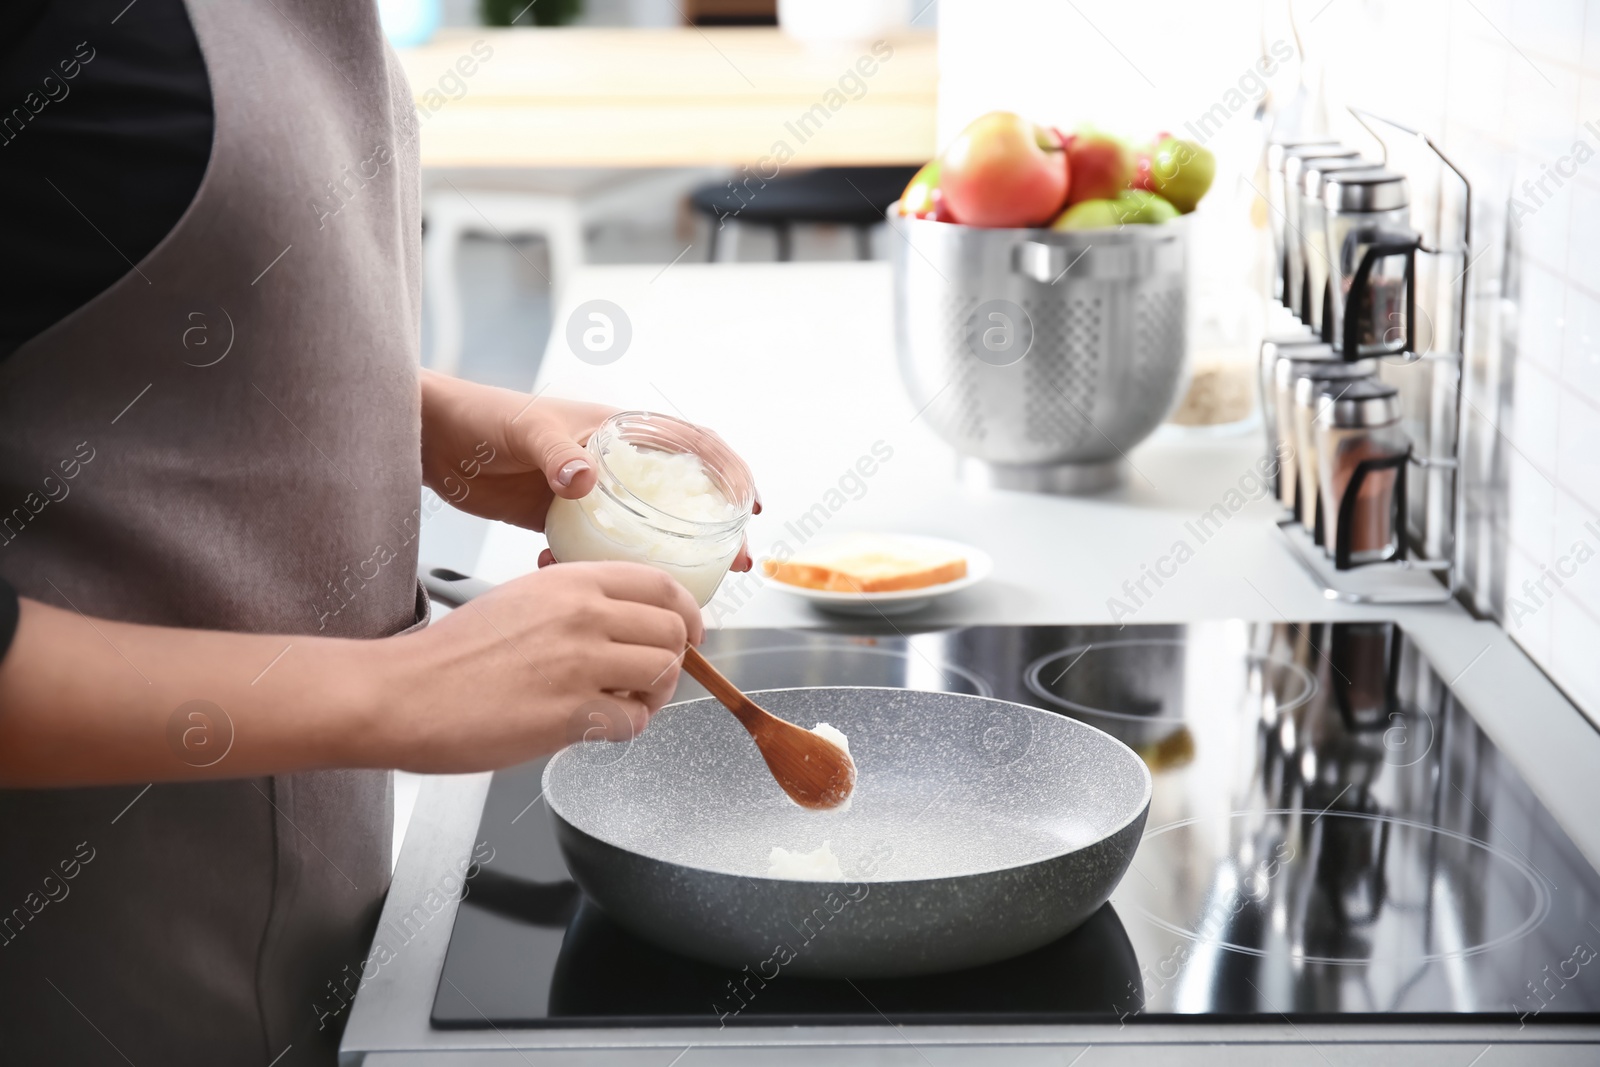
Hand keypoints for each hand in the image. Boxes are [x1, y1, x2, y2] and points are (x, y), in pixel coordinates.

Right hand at [374, 562, 704, 773]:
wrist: (405, 693)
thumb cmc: (452, 654)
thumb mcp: (520, 599)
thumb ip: (574, 603)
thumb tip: (622, 621)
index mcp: (571, 581)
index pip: (662, 584)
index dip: (686, 612)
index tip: (688, 632)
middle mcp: (583, 615)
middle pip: (672, 631)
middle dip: (673, 660)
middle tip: (651, 679)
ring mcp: (580, 664)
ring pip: (663, 675)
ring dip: (654, 696)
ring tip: (623, 704)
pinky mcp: (571, 714)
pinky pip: (633, 722)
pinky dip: (624, 729)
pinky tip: (596, 726)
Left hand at [419, 370, 755, 570]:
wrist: (431, 439)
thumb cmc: (481, 417)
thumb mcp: (526, 429)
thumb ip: (558, 451)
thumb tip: (585, 479)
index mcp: (619, 431)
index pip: (694, 444)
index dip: (731, 473)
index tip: (750, 507)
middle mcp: (613, 463)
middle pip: (682, 496)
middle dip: (716, 531)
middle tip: (738, 565)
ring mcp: (591, 494)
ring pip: (645, 530)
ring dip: (666, 562)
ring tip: (683, 594)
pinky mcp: (562, 520)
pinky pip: (598, 550)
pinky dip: (604, 570)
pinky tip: (593, 586)